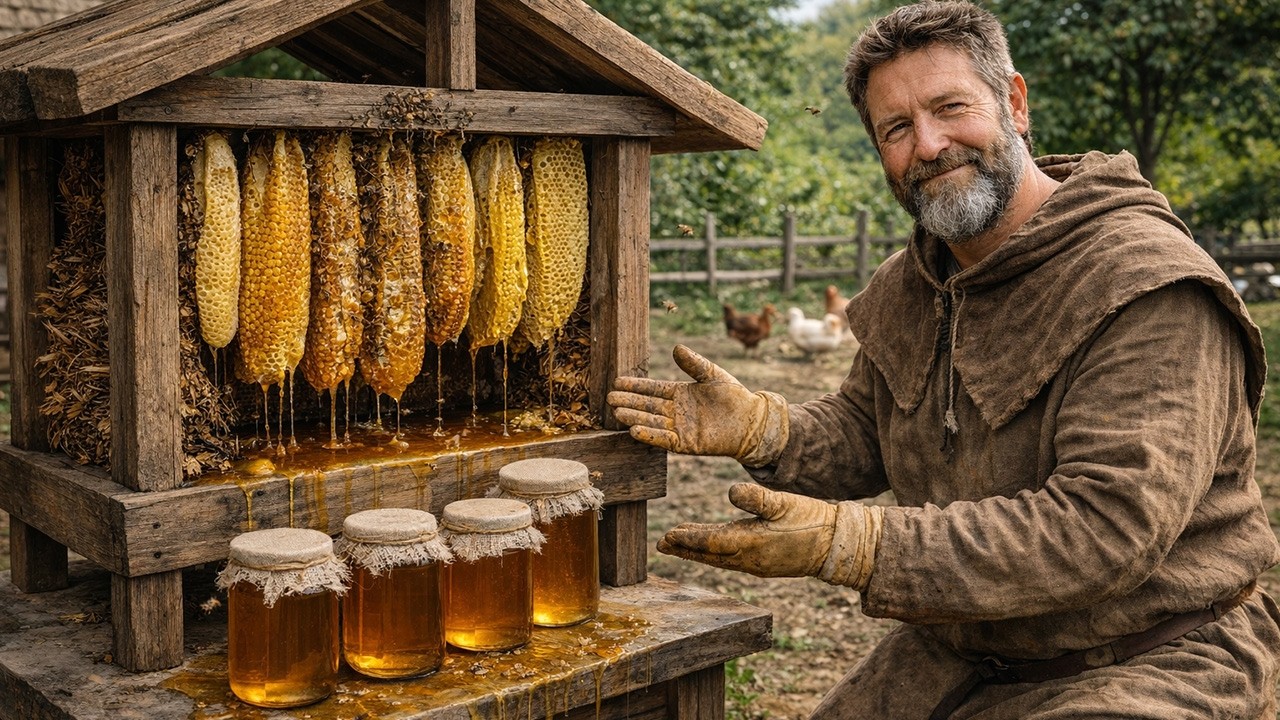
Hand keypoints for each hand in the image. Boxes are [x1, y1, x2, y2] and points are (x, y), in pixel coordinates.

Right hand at [607, 345, 787, 466]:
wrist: (752, 421)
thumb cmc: (734, 396)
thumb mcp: (712, 374)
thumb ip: (694, 364)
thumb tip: (676, 347)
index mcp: (680, 393)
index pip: (653, 389)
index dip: (636, 386)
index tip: (617, 382)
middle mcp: (676, 411)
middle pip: (647, 406)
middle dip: (629, 402)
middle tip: (609, 398)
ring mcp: (680, 428)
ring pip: (651, 422)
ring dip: (634, 418)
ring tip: (617, 412)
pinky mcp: (686, 444)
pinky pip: (664, 439)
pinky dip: (649, 435)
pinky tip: (634, 430)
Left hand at [658, 483, 834, 576]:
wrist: (835, 545)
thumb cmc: (810, 520)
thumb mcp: (784, 502)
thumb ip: (756, 498)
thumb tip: (730, 491)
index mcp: (750, 542)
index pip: (710, 541)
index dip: (688, 538)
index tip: (667, 535)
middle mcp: (749, 558)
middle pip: (709, 555)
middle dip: (685, 549)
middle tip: (662, 545)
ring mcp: (757, 565)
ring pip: (719, 560)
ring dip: (697, 553)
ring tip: (678, 547)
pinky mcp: (765, 566)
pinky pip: (732, 562)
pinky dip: (716, 556)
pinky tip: (713, 551)